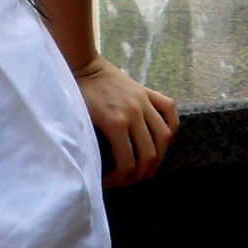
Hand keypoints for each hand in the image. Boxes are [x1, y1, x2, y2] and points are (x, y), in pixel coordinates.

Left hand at [74, 57, 178, 187]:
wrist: (81, 64)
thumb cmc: (75, 94)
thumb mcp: (79, 122)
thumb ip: (91, 144)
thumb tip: (95, 167)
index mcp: (115, 123)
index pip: (127, 163)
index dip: (120, 179)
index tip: (109, 183)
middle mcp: (134, 113)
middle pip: (148, 154)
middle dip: (139, 174)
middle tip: (128, 181)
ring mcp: (143, 101)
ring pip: (163, 136)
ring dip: (158, 157)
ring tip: (148, 170)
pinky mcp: (146, 91)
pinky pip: (169, 109)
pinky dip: (172, 125)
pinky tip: (166, 140)